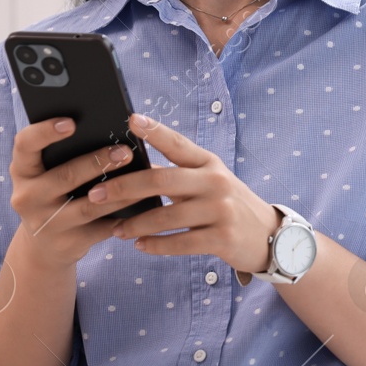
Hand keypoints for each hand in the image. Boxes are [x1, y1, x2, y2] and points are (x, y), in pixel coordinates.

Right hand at [8, 116, 142, 272]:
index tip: (71, 122)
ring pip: (89, 205)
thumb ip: (66, 153)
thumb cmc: (54, 193)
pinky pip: (104, 227)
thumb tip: (111, 128)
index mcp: (22, 170)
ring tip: (144, 176)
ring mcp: (46, 223)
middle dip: (98, 162)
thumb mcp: (47, 174)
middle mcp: (27, 197)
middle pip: (65, 176)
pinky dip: (127, 215)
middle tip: (125, 151)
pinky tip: (146, 204)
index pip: (25, 144)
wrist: (43, 247)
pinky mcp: (69, 243)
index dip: (45, 131)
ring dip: (120, 191)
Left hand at [98, 112, 280, 280]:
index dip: (154, 131)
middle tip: (95, 194)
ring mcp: (221, 210)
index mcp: (209, 163)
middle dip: (124, 187)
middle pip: (161, 180)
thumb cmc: (228, 204)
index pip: (178, 143)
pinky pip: (180, 243)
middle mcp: (216, 182)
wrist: (269, 235)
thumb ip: (178, 174)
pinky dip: (155, 245)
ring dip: (135, 224)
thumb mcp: (210, 181)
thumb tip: (133, 167)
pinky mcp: (222, 238)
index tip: (130, 120)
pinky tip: (139, 244)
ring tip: (116, 229)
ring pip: (166, 217)